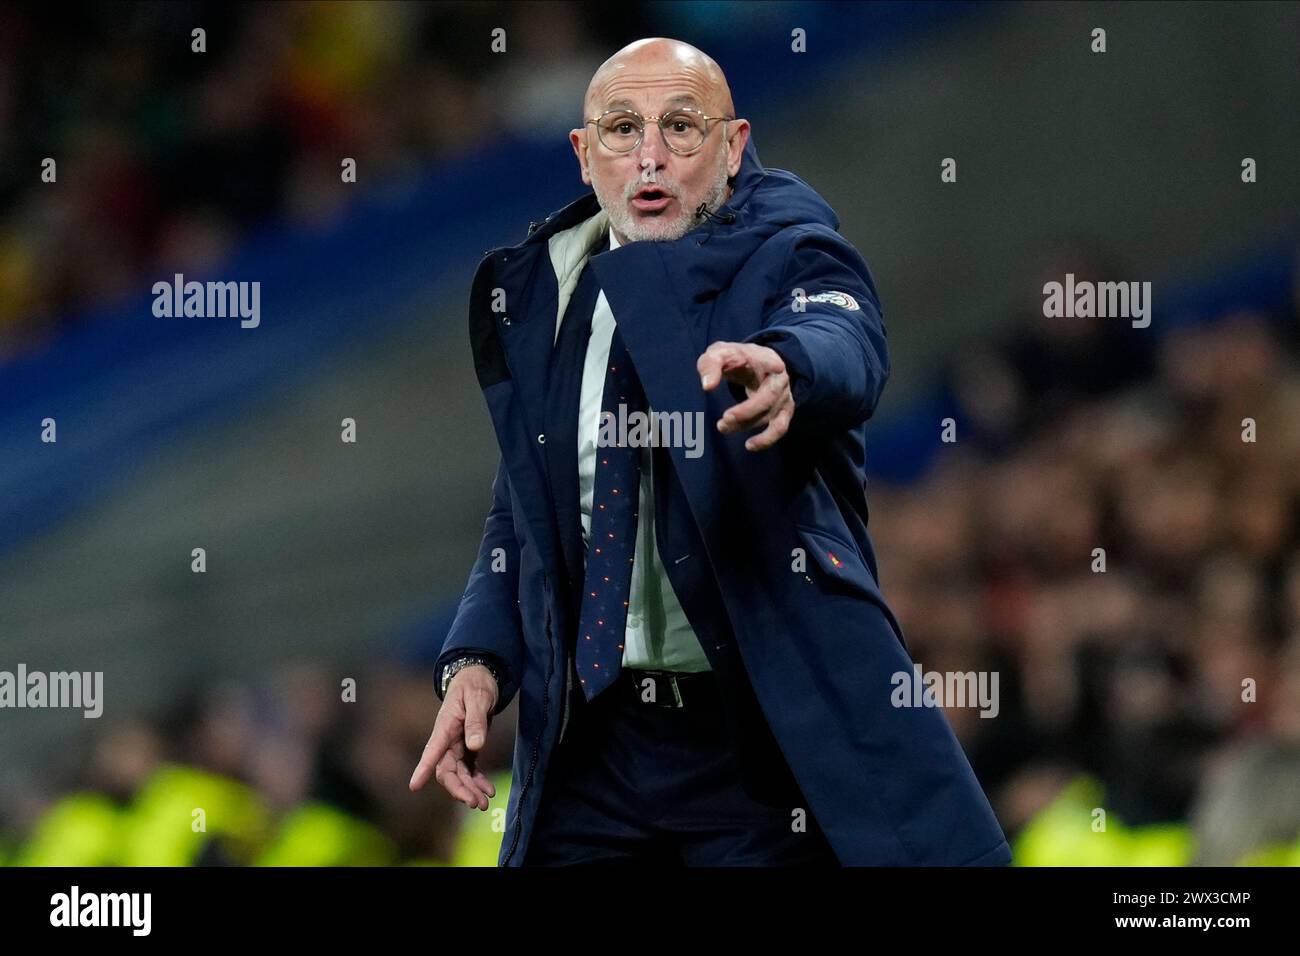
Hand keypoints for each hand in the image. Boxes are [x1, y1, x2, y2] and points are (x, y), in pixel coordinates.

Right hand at [409, 665, 498, 809]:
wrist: (479, 677)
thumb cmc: (476, 684)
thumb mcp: (478, 698)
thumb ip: (476, 720)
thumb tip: (476, 745)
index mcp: (445, 726)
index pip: (432, 750)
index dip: (422, 768)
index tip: (413, 786)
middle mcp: (447, 739)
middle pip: (446, 770)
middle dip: (458, 789)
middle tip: (474, 803)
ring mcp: (456, 745)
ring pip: (458, 774)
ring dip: (469, 790)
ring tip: (484, 803)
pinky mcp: (467, 748)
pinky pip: (469, 770)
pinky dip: (478, 782)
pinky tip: (488, 791)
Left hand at [697, 341, 793, 450]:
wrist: (753, 363)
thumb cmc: (735, 359)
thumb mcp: (719, 354)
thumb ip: (710, 365)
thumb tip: (707, 387)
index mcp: (765, 359)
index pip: (771, 360)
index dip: (775, 364)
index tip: (778, 367)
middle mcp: (779, 379)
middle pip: (768, 397)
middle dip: (746, 411)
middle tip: (724, 419)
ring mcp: (784, 396)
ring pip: (769, 415)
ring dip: (745, 424)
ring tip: (722, 426)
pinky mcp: (783, 411)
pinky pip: (779, 428)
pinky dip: (766, 439)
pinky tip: (749, 445)